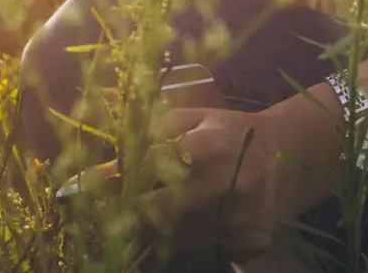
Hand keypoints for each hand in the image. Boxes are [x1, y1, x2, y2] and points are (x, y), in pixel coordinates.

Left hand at [58, 104, 338, 260]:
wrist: (293, 153)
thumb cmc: (229, 131)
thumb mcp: (194, 118)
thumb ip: (151, 131)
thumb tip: (104, 153)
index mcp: (211, 145)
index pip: (149, 166)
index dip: (109, 179)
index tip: (74, 188)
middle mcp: (229, 184)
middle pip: (157, 211)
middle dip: (121, 212)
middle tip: (92, 212)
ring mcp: (242, 219)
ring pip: (174, 237)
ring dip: (144, 230)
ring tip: (126, 219)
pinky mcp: (252, 243)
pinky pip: (198, 249)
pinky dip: (176, 241)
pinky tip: (168, 229)